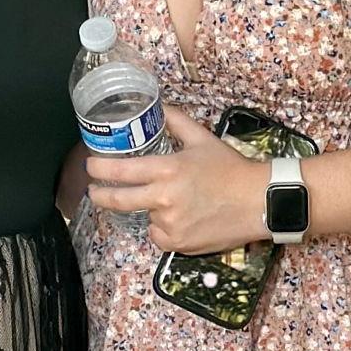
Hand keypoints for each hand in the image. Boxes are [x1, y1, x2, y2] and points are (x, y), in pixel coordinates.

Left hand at [84, 106, 267, 253]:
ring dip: (151, 211)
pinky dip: (164, 229)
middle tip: (94, 192)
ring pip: (145, 218)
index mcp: (168, 171)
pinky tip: (183, 219)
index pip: (121, 171)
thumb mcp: (203, 139)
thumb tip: (158, 106)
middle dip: (100, 196)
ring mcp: (171, 224)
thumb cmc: (232, 169)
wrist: (259, 202)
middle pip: (119, 201)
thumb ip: (176, 121)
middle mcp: (165, 199)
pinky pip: (160, 236)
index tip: (90, 166)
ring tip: (175, 203)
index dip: (99, 169)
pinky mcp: (180, 244)